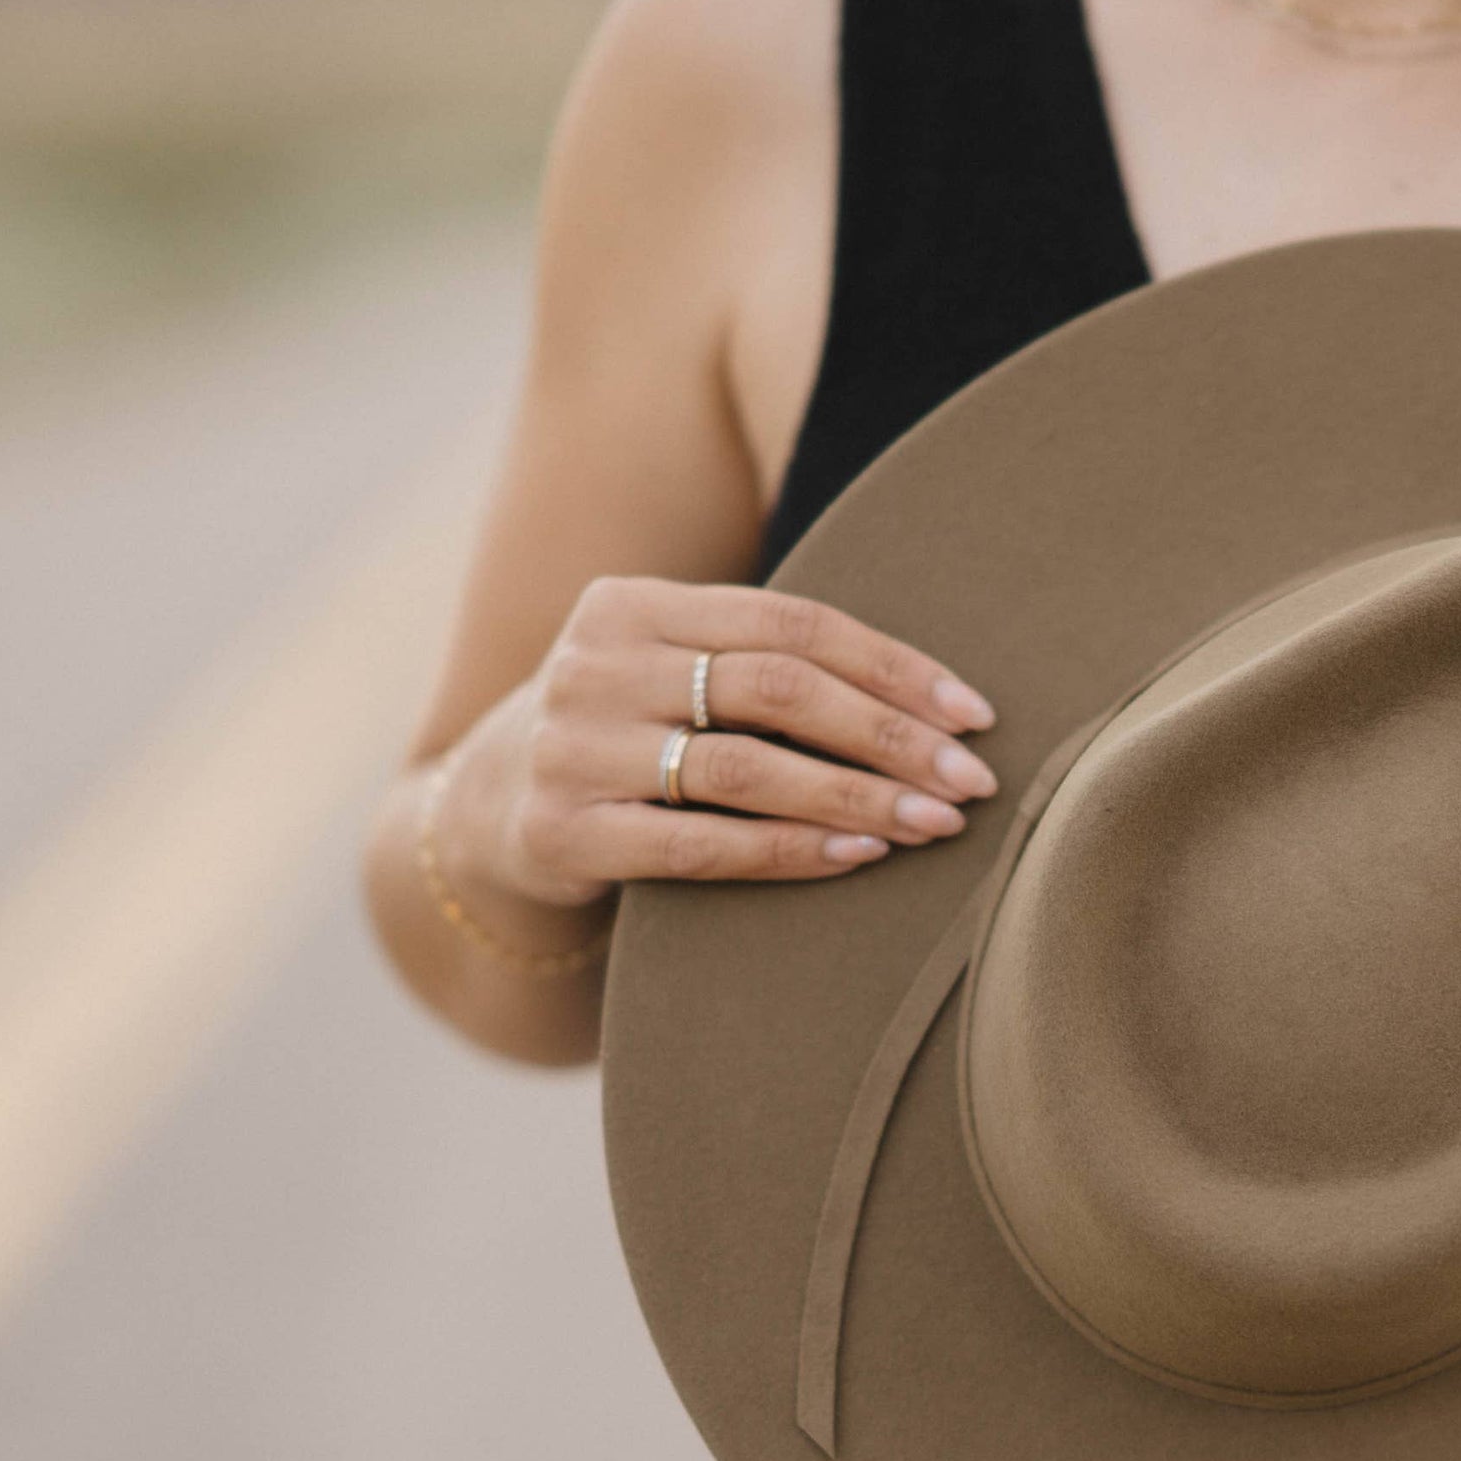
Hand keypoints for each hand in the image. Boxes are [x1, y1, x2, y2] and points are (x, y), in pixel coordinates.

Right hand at [435, 577, 999, 902]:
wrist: (485, 816)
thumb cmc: (627, 737)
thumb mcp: (671, 673)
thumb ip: (763, 664)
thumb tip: (940, 703)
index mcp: (632, 603)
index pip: (791, 622)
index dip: (894, 667)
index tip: (974, 714)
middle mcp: (594, 664)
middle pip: (776, 689)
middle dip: (891, 735)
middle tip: (971, 779)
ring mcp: (570, 749)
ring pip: (745, 768)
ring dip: (857, 798)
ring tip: (934, 824)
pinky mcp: (562, 832)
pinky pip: (700, 844)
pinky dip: (790, 851)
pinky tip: (859, 857)